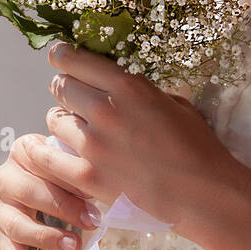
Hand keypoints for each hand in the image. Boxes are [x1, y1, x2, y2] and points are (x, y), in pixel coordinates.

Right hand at [0, 143, 101, 249]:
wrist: (62, 190)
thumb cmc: (72, 174)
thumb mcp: (77, 168)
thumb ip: (82, 178)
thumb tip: (97, 206)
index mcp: (24, 150)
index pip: (41, 162)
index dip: (66, 177)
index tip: (91, 192)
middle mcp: (6, 176)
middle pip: (28, 191)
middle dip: (62, 207)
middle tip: (91, 221)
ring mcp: (1, 206)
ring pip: (16, 223)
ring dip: (45, 237)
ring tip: (73, 246)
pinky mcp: (2, 232)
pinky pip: (7, 248)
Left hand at [26, 40, 245, 238]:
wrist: (203, 193)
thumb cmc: (197, 146)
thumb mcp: (174, 104)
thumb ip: (140, 92)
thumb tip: (116, 87)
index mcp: (130, 87)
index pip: (77, 60)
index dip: (63, 56)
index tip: (59, 56)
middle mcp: (106, 110)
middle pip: (62, 86)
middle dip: (65, 88)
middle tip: (71, 96)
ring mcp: (94, 144)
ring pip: (53, 119)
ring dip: (61, 121)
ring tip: (73, 129)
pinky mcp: (87, 176)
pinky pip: (48, 158)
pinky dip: (47, 152)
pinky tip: (50, 152)